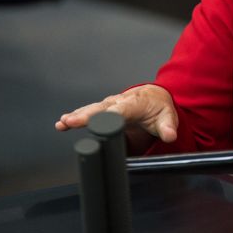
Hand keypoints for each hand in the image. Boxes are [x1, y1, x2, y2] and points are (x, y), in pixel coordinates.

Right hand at [54, 84, 177, 150]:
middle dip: (85, 115)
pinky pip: (88, 112)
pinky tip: (62, 124)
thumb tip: (170, 135)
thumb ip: (168, 127)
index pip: (120, 110)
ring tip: (62, 123)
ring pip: (92, 109)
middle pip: (100, 108)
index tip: (96, 122)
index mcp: (135, 103)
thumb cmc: (159, 107)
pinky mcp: (103, 109)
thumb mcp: (168, 117)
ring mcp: (110, 104)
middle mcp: (119, 101)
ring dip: (76, 116)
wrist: (154, 97)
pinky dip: (75, 117)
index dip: (107, 116)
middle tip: (70, 121)